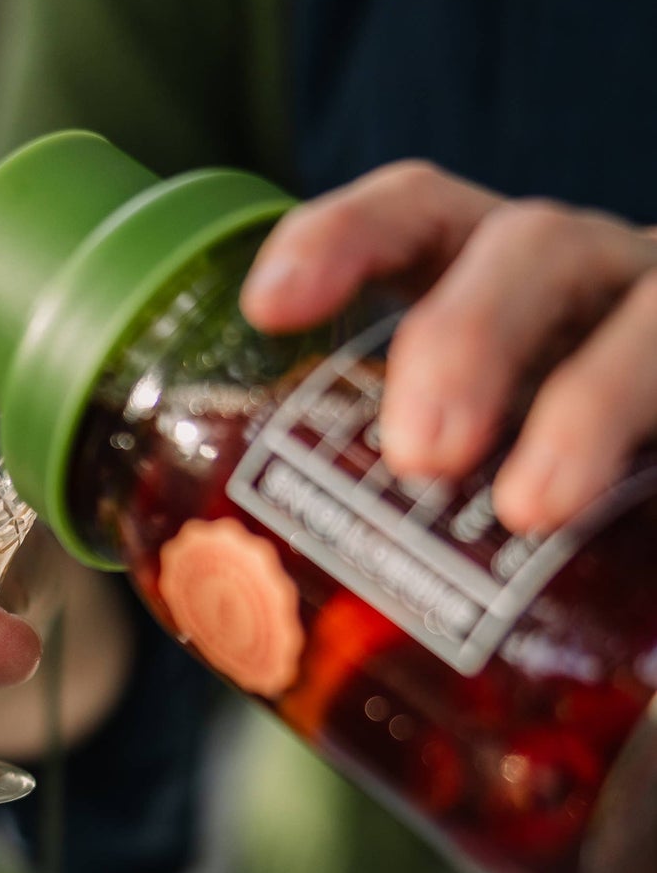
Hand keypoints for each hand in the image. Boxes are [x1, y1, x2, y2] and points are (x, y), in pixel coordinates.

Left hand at [240, 161, 656, 536]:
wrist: (649, 555)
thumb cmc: (556, 505)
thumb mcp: (463, 492)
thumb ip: (386, 538)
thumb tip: (255, 654)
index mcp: (499, 291)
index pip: (420, 218)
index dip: (345, 238)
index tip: (270, 308)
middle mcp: (593, 286)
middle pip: (530, 247)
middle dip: (468, 335)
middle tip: (421, 456)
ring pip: (651, 312)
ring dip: (589, 401)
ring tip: (533, 508)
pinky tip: (629, 504)